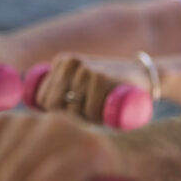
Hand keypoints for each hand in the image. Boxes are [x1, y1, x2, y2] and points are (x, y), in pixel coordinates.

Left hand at [34, 53, 150, 124]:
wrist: (146, 76)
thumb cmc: (112, 87)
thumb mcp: (84, 81)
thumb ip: (63, 89)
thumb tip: (34, 114)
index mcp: (62, 61)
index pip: (42, 98)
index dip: (57, 112)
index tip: (75, 111)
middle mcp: (71, 62)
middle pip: (55, 106)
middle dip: (69, 117)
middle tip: (87, 115)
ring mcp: (86, 69)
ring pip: (73, 111)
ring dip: (86, 119)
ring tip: (100, 112)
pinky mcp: (102, 78)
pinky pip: (90, 111)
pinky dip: (97, 119)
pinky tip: (105, 114)